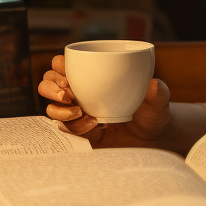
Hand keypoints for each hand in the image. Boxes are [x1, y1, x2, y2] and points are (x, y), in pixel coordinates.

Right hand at [37, 55, 171, 147]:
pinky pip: (65, 130)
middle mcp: (80, 93)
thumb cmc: (152, 114)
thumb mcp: (158, 102)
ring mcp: (77, 114)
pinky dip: (75, 128)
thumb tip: (154, 84)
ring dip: (59, 110)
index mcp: (92, 77)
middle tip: (69, 94)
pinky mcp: (80, 134)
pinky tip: (92, 126)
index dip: (58, 66)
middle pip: (47, 84)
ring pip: (51, 109)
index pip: (63, 64)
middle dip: (51, 87)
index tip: (67, 72)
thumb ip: (158, 93)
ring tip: (79, 111)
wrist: (152, 141)